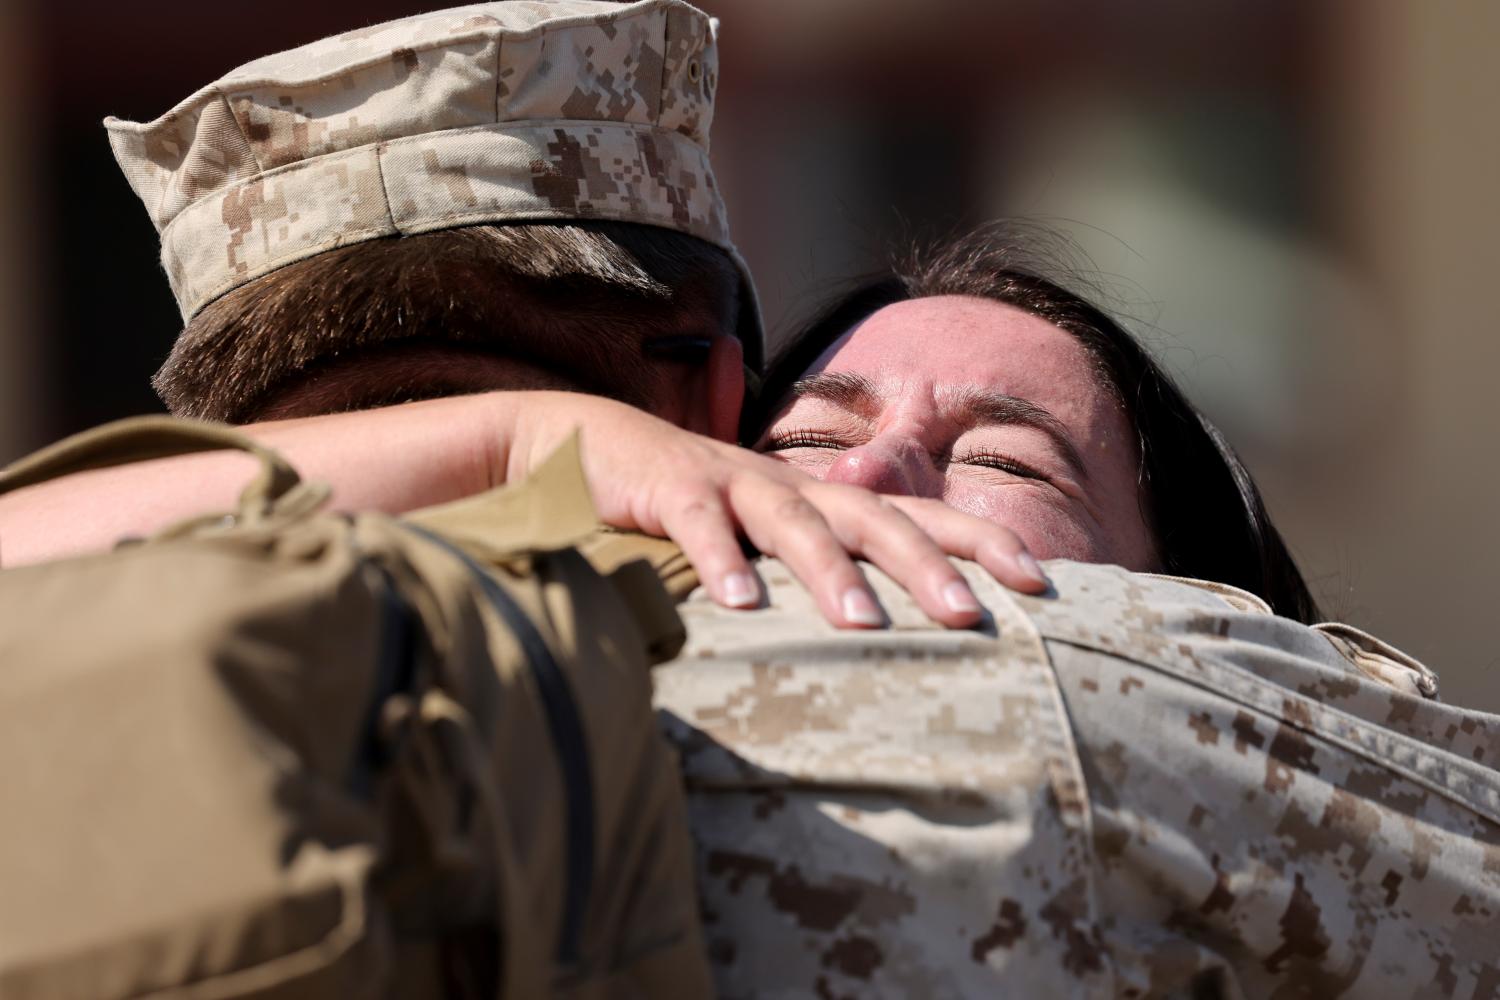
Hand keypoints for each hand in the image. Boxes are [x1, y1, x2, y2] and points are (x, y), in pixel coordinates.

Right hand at [502, 393, 1048, 628]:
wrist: (599, 444)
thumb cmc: (700, 505)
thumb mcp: (770, 535)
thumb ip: (824, 567)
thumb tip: (892, 633)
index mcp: (826, 499)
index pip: (919, 514)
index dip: (980, 541)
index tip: (1041, 583)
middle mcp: (794, 487)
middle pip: (874, 518)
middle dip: (926, 565)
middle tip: (972, 617)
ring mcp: (734, 483)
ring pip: (796, 523)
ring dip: (831, 572)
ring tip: (865, 625)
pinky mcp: (672, 489)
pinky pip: (701, 526)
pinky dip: (721, 563)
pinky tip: (739, 607)